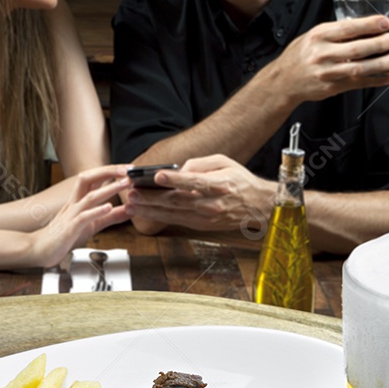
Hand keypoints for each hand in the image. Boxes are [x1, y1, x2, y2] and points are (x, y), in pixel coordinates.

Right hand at [31, 166, 131, 265]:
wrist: (40, 250)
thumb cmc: (64, 236)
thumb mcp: (92, 225)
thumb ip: (110, 217)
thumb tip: (129, 210)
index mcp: (78, 200)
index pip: (94, 178)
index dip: (111, 171)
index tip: (129, 168)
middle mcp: (74, 203)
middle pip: (88, 178)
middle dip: (108, 171)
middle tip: (128, 169)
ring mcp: (71, 215)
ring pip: (90, 196)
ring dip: (109, 188)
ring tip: (125, 184)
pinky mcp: (69, 228)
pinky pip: (83, 217)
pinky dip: (96, 211)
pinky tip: (108, 207)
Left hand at [123, 155, 275, 235]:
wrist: (257, 206)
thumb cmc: (240, 181)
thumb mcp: (224, 162)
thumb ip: (200, 164)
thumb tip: (179, 170)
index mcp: (218, 184)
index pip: (193, 182)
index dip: (175, 179)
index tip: (158, 175)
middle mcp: (211, 203)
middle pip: (177, 200)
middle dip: (152, 197)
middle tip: (133, 193)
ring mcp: (205, 217)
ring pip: (173, 214)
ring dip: (149, 210)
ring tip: (131, 205)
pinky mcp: (201, 225)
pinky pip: (176, 220)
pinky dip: (158, 217)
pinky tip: (144, 213)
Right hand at [274, 14, 388, 103]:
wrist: (283, 82)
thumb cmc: (298, 57)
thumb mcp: (311, 36)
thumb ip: (333, 32)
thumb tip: (361, 27)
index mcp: (318, 36)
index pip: (348, 28)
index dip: (369, 25)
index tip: (384, 23)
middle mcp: (322, 54)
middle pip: (356, 49)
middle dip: (378, 44)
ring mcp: (327, 73)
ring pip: (358, 68)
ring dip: (379, 65)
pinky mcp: (331, 88)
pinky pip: (356, 84)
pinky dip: (373, 81)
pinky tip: (385, 77)